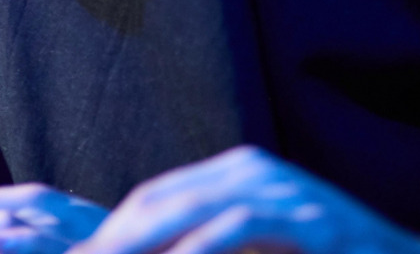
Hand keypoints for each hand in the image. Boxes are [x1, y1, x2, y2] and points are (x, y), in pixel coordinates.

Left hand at [72, 147, 419, 253]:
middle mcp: (253, 173)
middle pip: (158, 202)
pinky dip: (197, 252)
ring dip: (137, 246)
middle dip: (111, 240)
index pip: (154, 199)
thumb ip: (218, 246)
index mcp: (238, 175)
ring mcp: (282, 192)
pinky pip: (239, 230)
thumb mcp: (265, 251)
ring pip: (187, 214)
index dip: (110, 233)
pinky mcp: (308, 221)